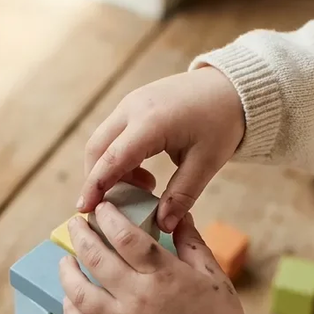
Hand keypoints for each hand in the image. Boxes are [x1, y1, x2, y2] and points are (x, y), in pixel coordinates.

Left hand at [58, 202, 248, 313]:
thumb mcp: (213, 274)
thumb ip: (191, 242)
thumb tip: (178, 215)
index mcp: (162, 275)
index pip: (124, 236)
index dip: (107, 217)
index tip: (100, 208)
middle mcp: (136, 297)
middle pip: (95, 258)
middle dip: (80, 235)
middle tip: (75, 225)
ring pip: (79, 292)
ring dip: (67, 272)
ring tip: (66, 261)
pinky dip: (70, 310)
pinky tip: (70, 299)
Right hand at [77, 67, 244, 233]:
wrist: (231, 87)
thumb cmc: (222, 122)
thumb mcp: (206, 163)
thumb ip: (182, 195)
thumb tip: (163, 226)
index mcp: (151, 123)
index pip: (111, 159)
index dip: (95, 187)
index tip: (83, 210)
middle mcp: (133, 108)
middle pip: (96, 148)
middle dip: (96, 180)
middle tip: (109, 208)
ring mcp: (130, 102)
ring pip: (102, 141)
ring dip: (109, 169)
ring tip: (141, 189)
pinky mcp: (133, 104)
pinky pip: (113, 134)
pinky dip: (117, 158)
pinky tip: (143, 173)